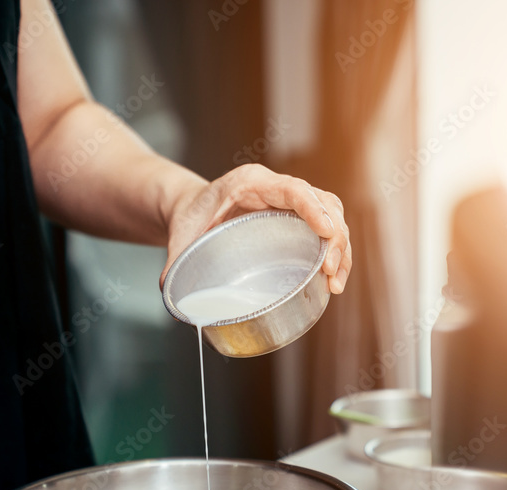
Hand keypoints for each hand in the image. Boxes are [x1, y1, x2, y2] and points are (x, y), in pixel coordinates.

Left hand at [162, 164, 351, 293]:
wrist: (189, 208)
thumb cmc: (188, 217)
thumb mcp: (179, 236)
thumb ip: (173, 261)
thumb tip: (166, 289)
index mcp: (249, 183)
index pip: (292, 189)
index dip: (314, 209)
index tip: (327, 233)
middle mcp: (275, 188)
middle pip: (323, 202)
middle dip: (334, 237)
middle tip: (329, 272)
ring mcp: (288, 202)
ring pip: (331, 215)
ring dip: (340, 248)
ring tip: (336, 282)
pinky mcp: (294, 218)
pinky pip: (324, 227)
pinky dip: (333, 251)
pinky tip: (332, 278)